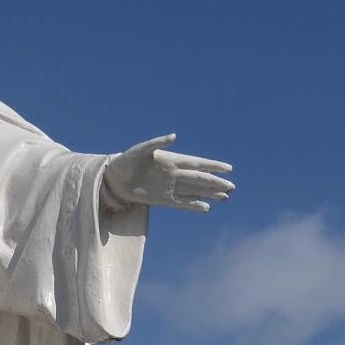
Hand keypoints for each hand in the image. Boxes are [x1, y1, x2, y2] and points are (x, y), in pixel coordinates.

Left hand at [104, 134, 232, 213]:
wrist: (113, 178)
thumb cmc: (126, 160)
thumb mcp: (139, 149)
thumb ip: (156, 143)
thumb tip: (173, 136)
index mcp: (171, 160)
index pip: (197, 164)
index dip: (213, 166)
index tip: (228, 169)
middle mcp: (174, 174)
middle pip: (200, 179)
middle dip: (216, 183)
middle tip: (232, 187)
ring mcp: (170, 187)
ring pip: (194, 191)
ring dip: (209, 194)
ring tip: (225, 197)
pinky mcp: (162, 200)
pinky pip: (182, 203)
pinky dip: (193, 206)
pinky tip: (206, 208)